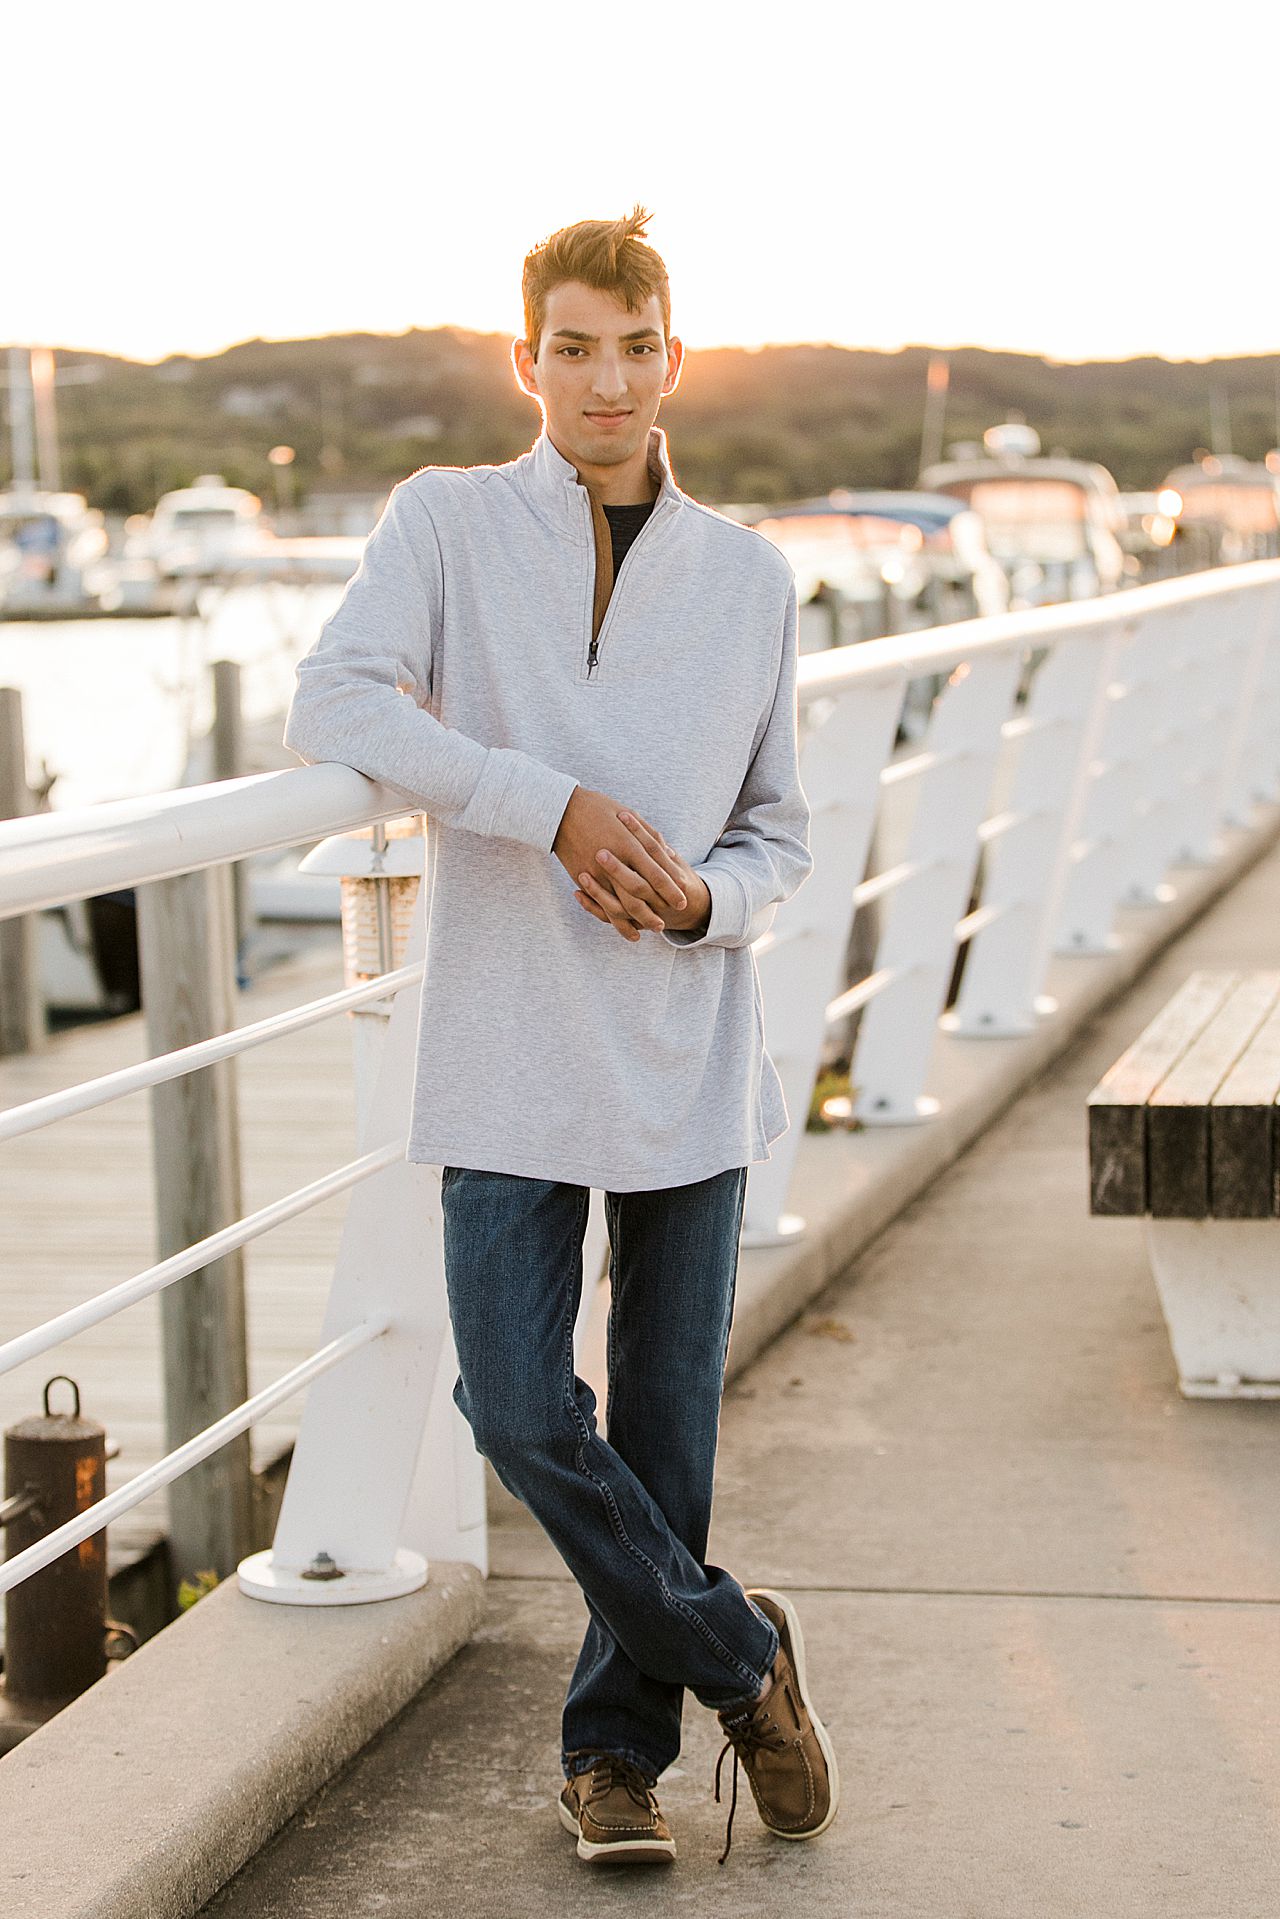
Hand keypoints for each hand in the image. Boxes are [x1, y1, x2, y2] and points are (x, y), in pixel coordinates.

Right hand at [553, 788, 688, 941]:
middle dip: (658, 907)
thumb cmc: (599, 808)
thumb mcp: (628, 815)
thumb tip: (669, 853)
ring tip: (656, 927)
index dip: (670, 888)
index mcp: (627, 843)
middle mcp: (614, 861)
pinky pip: (602, 906)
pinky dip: (617, 921)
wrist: (561, 810)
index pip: (655, 872)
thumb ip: (649, 836)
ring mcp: (597, 872)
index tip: (683, 900)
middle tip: (673, 917)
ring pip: (622, 904)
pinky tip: (630, 929)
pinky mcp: (584, 879)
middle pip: (641, 892)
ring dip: (641, 918)